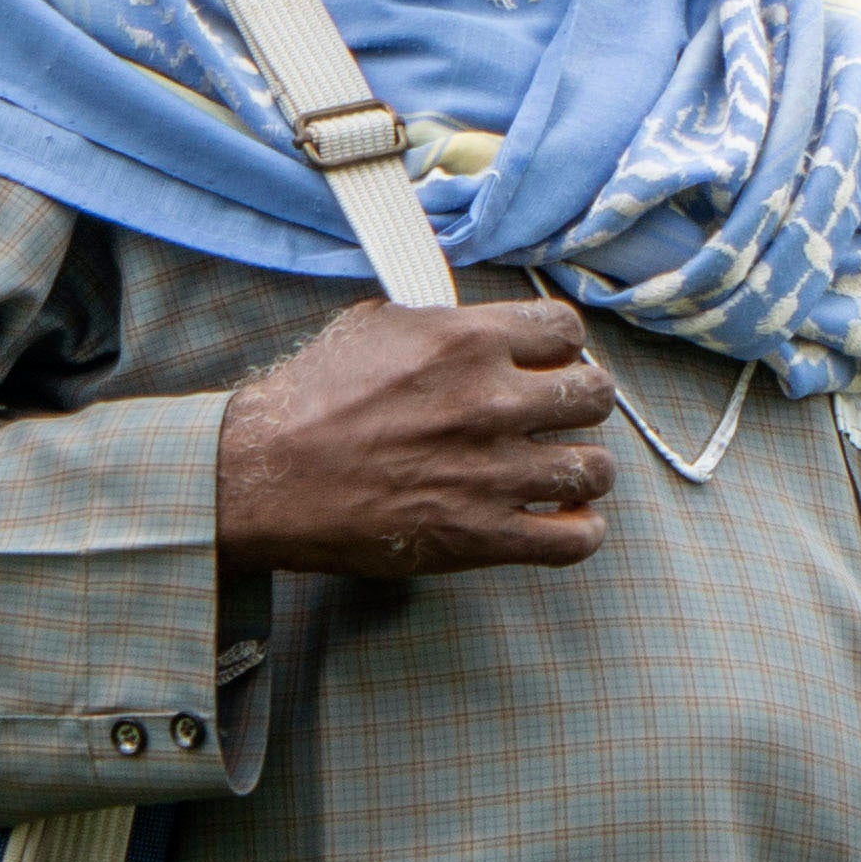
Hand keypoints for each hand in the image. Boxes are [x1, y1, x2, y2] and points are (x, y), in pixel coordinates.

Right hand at [217, 297, 616, 576]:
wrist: (265, 476)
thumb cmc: (309, 399)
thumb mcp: (373, 325)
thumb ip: (440, 322)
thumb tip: (477, 322)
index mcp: (468, 342)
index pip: (567, 330)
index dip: (560, 348)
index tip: (546, 364)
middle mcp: (492, 403)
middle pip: (595, 394)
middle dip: (578, 403)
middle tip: (554, 418)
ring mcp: (493, 473)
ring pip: (595, 468)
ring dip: (581, 469)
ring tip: (558, 472)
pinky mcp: (483, 536)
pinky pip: (574, 540)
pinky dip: (579, 531)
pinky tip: (563, 520)